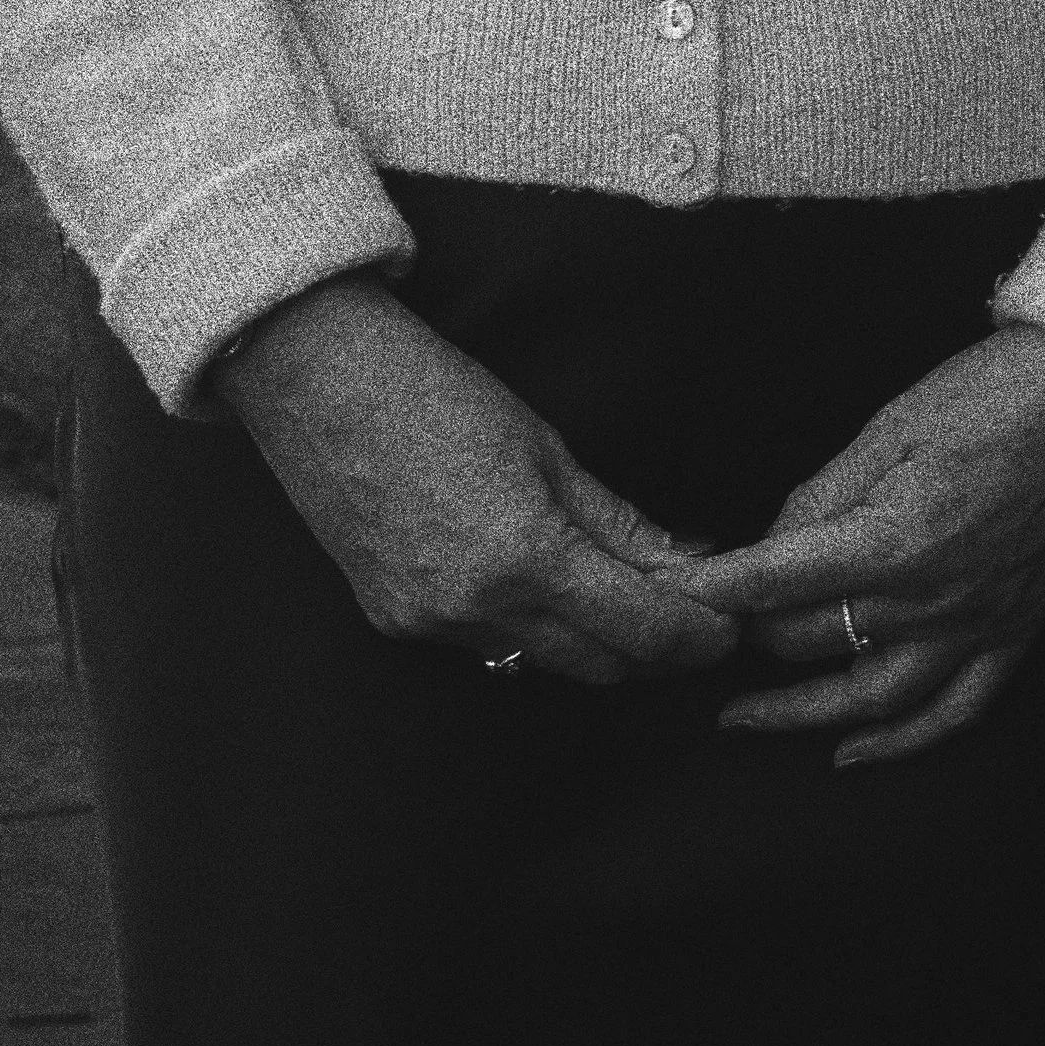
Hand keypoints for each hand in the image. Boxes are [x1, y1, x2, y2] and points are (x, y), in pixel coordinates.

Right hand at [215, 274, 735, 689]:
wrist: (317, 380)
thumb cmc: (435, 391)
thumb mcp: (544, 446)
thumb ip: (618, 521)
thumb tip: (689, 564)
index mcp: (524, 555)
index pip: (639, 631)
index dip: (694, 636)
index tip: (727, 626)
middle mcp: (476, 608)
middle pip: (598, 666)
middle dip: (652, 649)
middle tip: (689, 616)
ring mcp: (429, 624)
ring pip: (541, 662)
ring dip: (591, 642)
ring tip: (622, 596)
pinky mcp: (393, 622)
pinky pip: (484, 647)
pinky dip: (526, 627)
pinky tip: (539, 586)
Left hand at [675, 327, 1044, 766]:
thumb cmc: (1000, 394)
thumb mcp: (892, 424)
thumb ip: (825, 492)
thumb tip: (774, 540)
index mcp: (895, 538)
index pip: (779, 582)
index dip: (718, 590)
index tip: (675, 598)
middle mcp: (934, 599)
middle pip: (816, 639)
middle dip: (755, 634)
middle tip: (713, 625)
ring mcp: (979, 625)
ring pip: (875, 701)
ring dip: (804, 716)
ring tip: (749, 719)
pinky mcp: (1015, 634)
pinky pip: (955, 712)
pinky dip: (903, 743)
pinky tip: (858, 750)